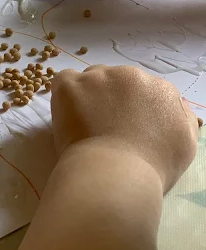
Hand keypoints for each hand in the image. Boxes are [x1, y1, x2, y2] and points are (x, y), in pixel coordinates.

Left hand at [51, 65, 197, 191]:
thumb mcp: (185, 144)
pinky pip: (64, 80)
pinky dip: (64, 95)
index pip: (144, 90)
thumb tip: (176, 104)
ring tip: (84, 123)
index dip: (132, 108)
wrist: (112, 174)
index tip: (125, 126)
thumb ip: (182, 117)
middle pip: (118, 80)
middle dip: (111, 99)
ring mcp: (98, 78)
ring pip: (91, 78)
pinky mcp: (70, 84)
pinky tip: (67, 115)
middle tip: (104, 127)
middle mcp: (131, 75)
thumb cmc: (151, 167)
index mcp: (160, 89)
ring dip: (88, 94)